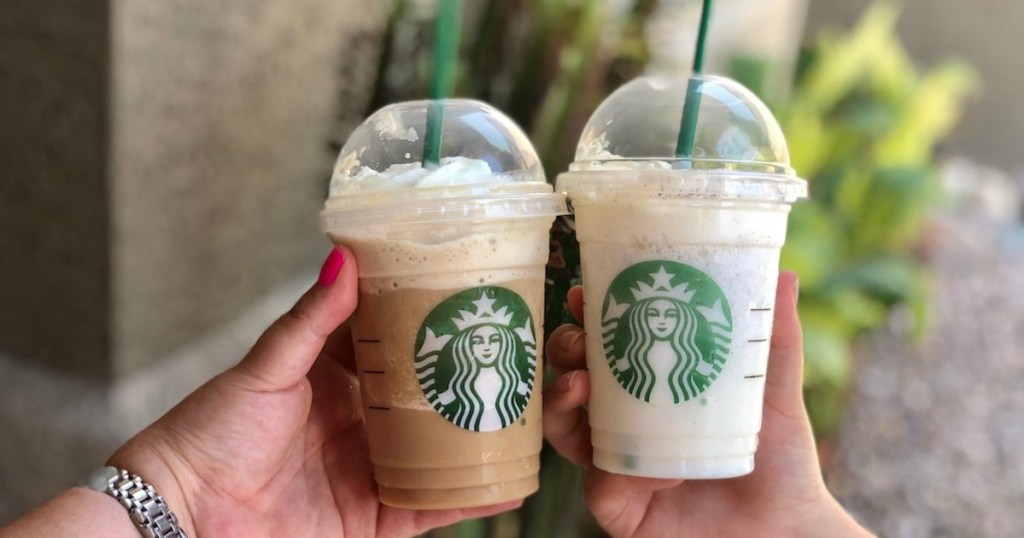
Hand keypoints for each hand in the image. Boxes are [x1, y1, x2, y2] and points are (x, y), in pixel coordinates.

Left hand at [109, 248, 518, 536]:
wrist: (185, 514)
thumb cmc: (210, 434)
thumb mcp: (266, 367)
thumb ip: (311, 320)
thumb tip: (344, 257)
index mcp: (331, 378)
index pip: (391, 343)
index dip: (427, 322)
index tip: (467, 297)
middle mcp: (357, 421)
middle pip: (423, 396)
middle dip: (463, 378)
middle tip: (512, 352)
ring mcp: (369, 468)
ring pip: (438, 448)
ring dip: (476, 435)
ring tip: (524, 413)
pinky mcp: (374, 517)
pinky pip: (431, 504)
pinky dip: (469, 495)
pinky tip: (505, 479)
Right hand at [543, 272, 871, 536]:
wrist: (787, 529)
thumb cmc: (780, 460)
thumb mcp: (774, 391)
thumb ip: (774, 338)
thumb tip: (784, 274)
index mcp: (648, 388)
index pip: (604, 346)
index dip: (587, 319)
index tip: (582, 293)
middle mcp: (624, 424)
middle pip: (571, 379)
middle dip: (563, 352)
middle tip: (578, 339)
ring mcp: (615, 465)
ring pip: (562, 430)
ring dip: (559, 402)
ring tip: (578, 385)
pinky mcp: (618, 507)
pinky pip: (600, 485)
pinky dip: (617, 472)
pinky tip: (652, 469)